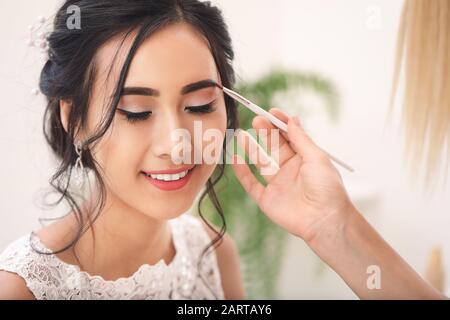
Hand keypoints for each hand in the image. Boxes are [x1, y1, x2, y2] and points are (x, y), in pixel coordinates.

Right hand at [231, 108, 353, 241]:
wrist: (325, 220)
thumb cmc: (327, 189)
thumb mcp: (316, 158)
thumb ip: (301, 139)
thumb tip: (292, 118)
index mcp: (305, 159)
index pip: (290, 137)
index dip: (280, 124)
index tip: (271, 112)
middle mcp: (290, 170)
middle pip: (274, 147)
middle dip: (265, 133)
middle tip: (256, 120)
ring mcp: (278, 184)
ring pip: (261, 162)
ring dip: (251, 148)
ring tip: (242, 134)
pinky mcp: (267, 199)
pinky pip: (251, 183)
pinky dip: (242, 171)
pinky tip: (235, 158)